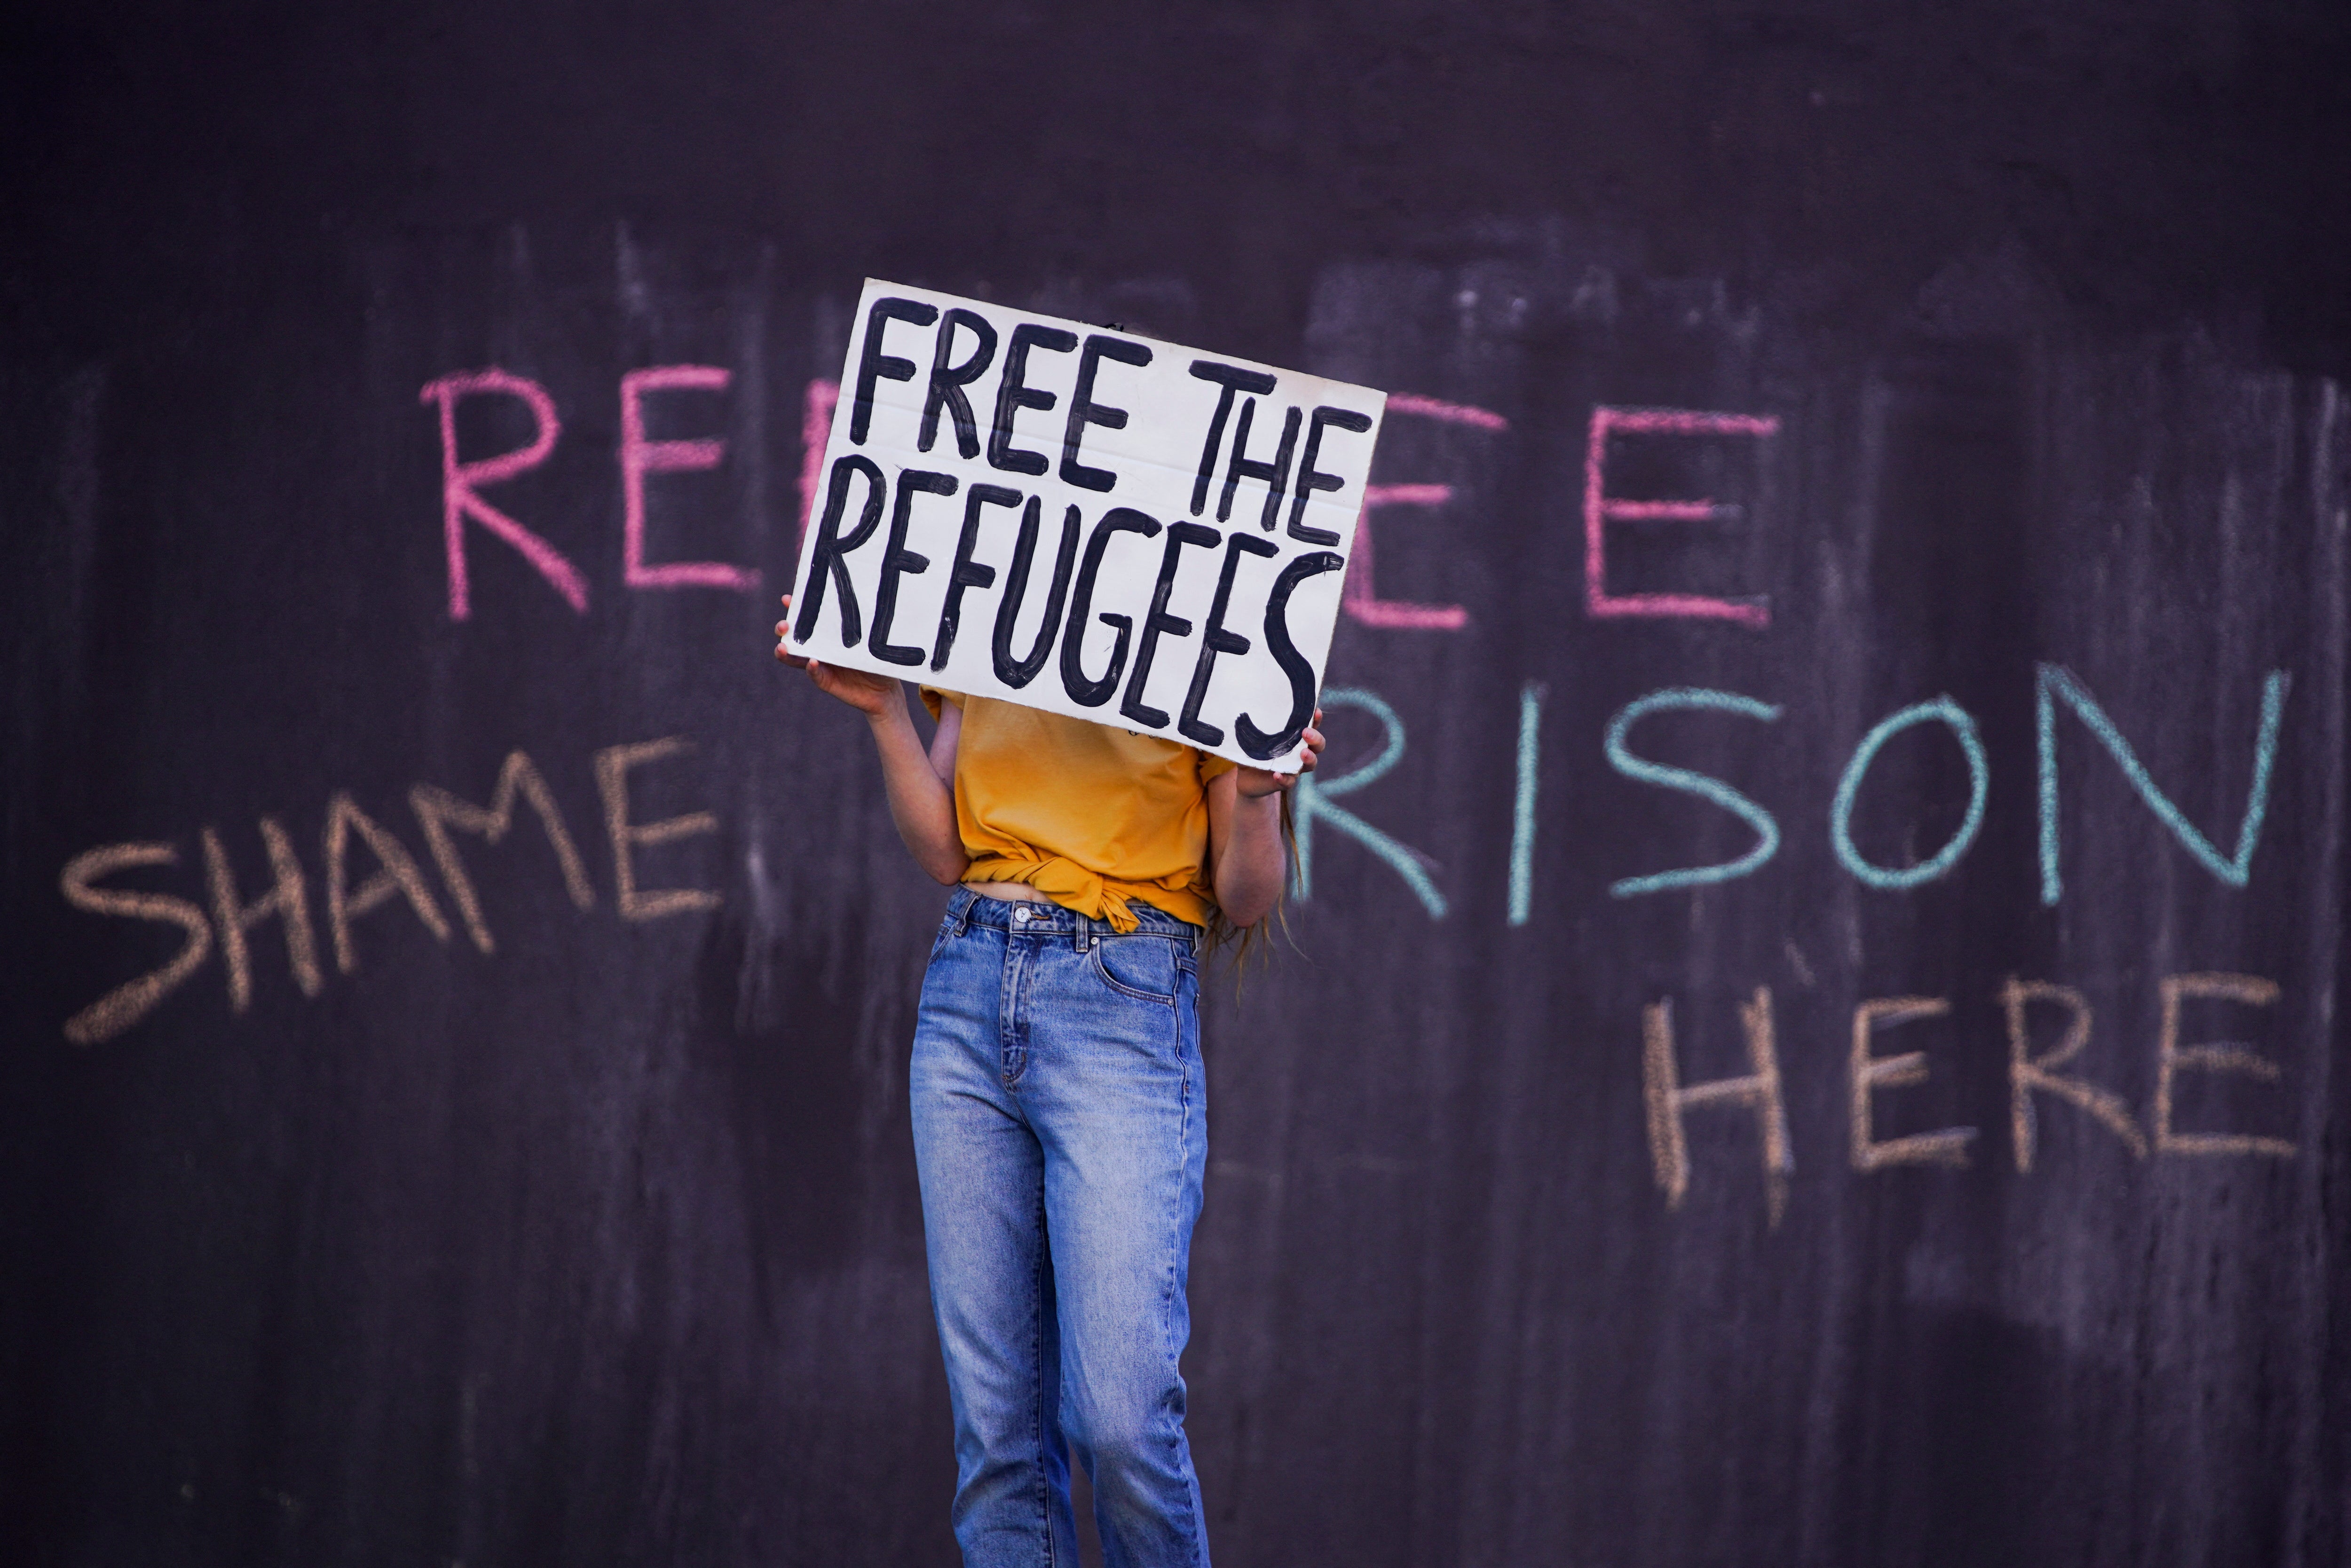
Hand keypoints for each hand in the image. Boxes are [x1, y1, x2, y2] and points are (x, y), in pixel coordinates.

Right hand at [774, 595, 902, 717]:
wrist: (885, 689)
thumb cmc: (877, 658)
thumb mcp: (869, 638)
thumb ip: (859, 624)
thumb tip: (858, 598)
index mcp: (826, 633)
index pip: (806, 618)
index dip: (794, 608)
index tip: (787, 599)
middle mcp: (818, 648)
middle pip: (792, 636)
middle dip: (783, 628)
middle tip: (784, 625)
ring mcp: (820, 665)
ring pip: (794, 658)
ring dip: (785, 652)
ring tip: (783, 646)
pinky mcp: (825, 681)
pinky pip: (814, 674)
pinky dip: (811, 668)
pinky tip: (812, 662)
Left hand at [1234, 709, 1322, 798]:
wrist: (1246, 780)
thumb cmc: (1252, 754)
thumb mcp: (1251, 740)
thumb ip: (1251, 729)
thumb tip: (1241, 714)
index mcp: (1294, 739)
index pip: (1310, 726)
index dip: (1316, 719)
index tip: (1316, 711)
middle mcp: (1298, 753)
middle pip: (1318, 745)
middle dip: (1316, 738)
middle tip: (1306, 733)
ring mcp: (1294, 768)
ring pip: (1311, 764)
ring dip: (1309, 758)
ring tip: (1303, 753)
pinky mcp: (1284, 782)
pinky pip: (1289, 782)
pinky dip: (1284, 779)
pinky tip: (1276, 774)